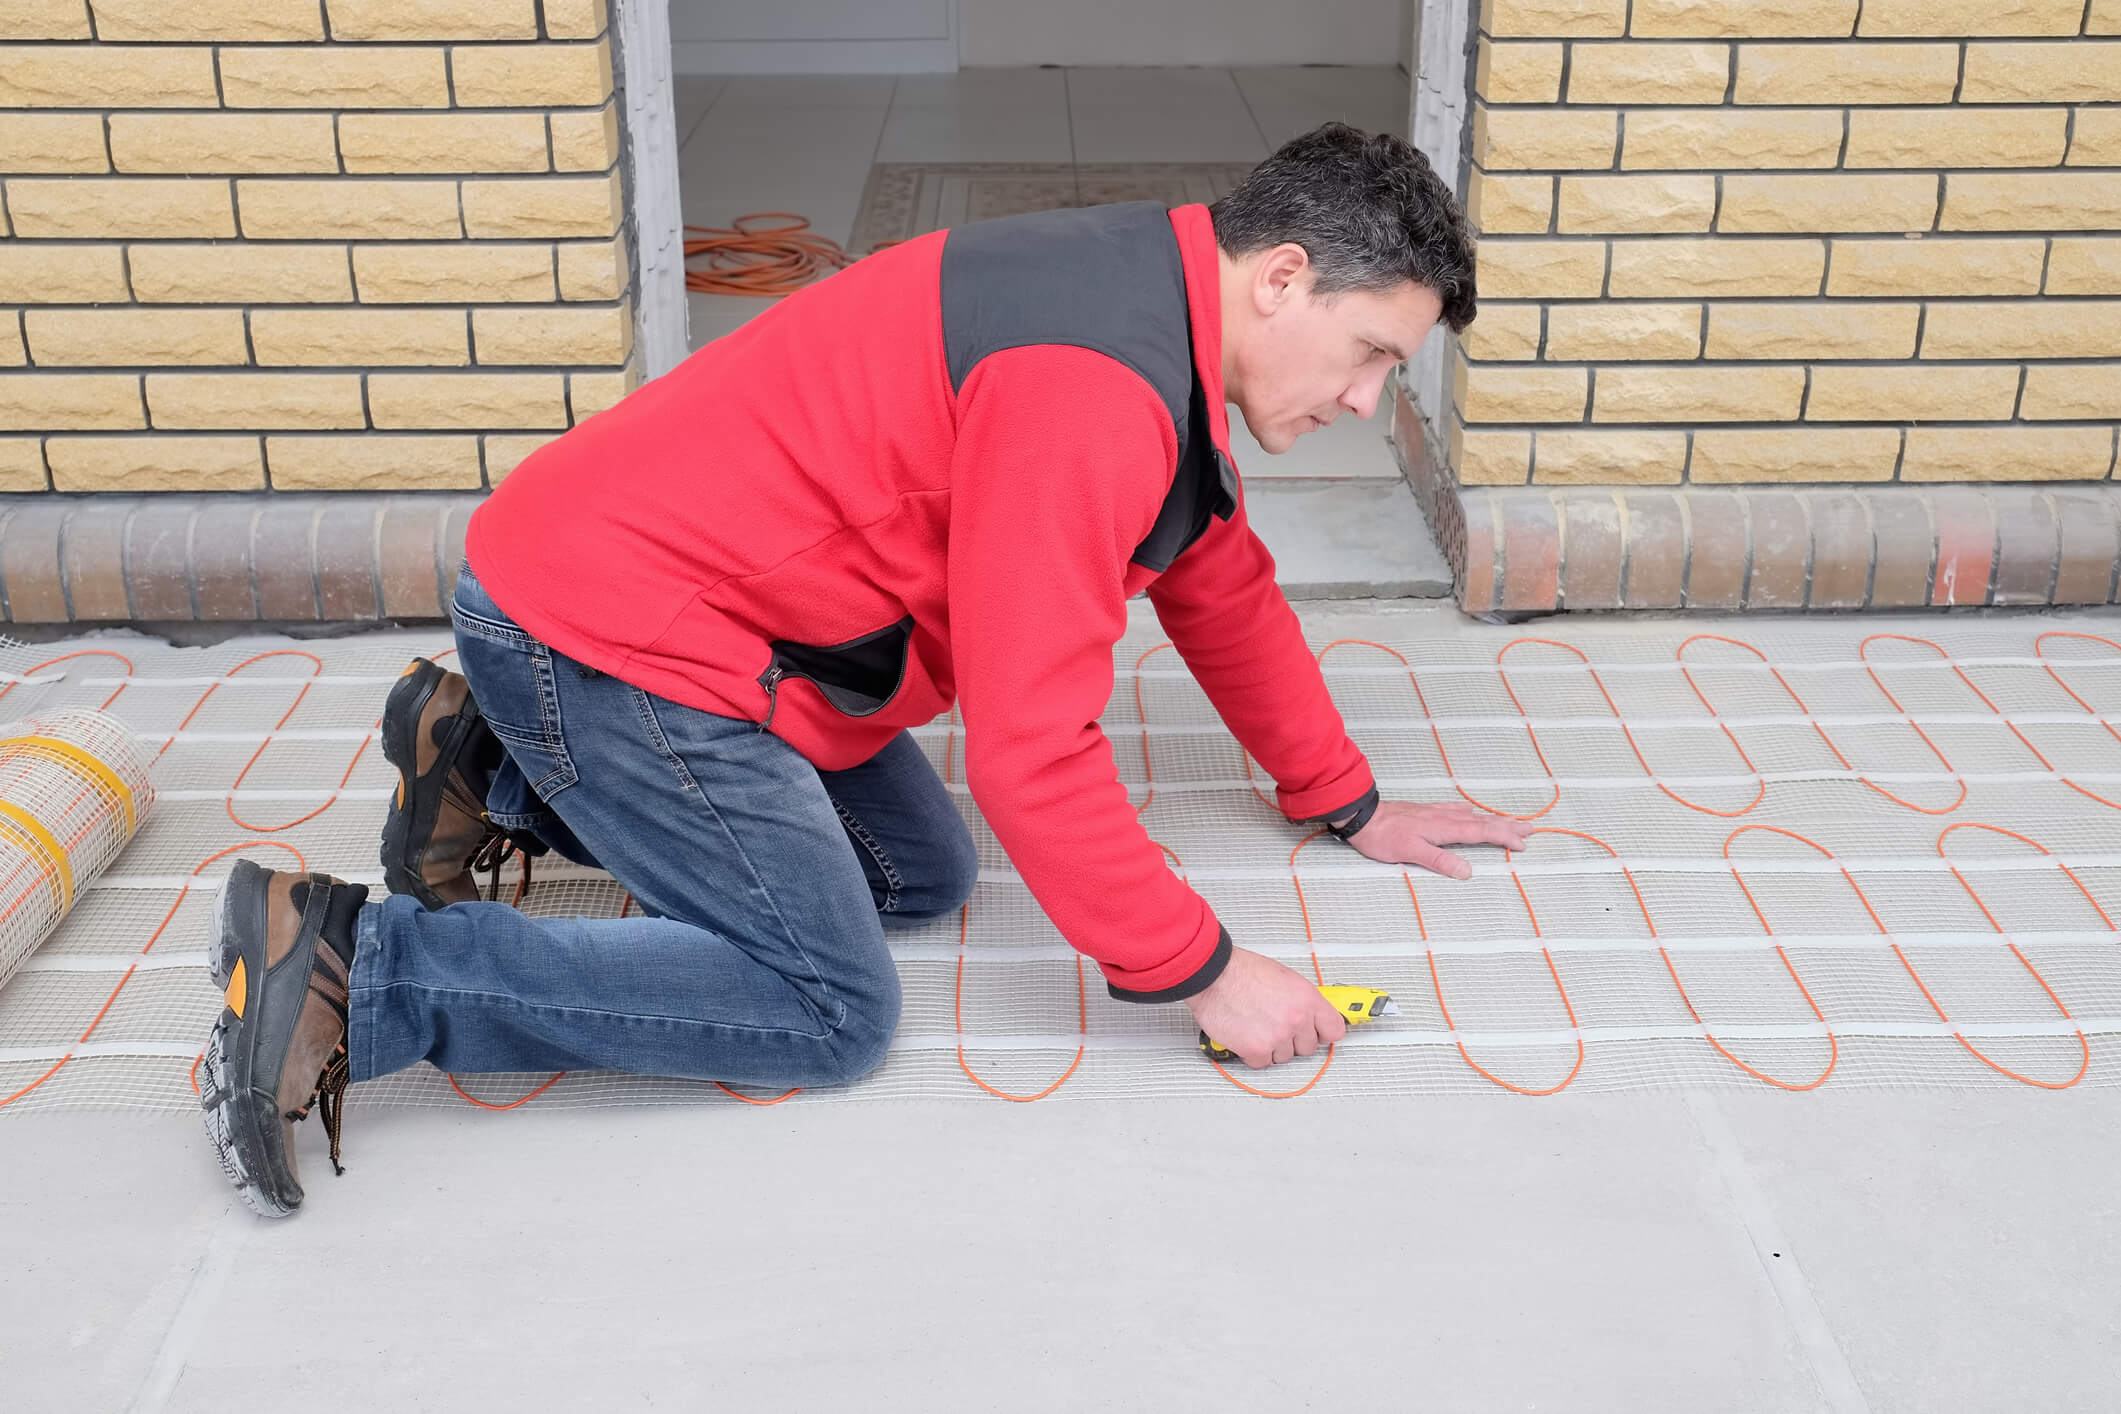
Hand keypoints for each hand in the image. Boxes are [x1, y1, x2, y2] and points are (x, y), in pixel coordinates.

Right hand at [1185, 946, 1346, 1068]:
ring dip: (1271, 1047)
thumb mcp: (1284, 977)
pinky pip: (1262, 1063)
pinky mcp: (1256, 1050)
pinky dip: (1252, 1053)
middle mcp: (1296, 1020)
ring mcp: (1277, 1037)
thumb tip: (1309, 1015)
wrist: (1214, 975)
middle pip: (1308, 1047)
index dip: (1324, 1033)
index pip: (1334, 1030)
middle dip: (1293, 1040)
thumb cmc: (1242, 971)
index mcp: (1307, 999)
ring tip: (1257, 1026)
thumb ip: (1301, 1000)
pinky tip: (1246, 1035)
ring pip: (1284, 1057)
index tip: (1318, 1034)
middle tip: (1276, 1026)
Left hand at [1336, 799, 1531, 878]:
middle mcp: (1444, 817)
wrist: (1362, 815)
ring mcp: (1436, 812)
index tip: (1522, 844)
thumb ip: (1439, 861)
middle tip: (1529, 828)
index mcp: (1445, 827)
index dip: (1504, 838)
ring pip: (1472, 816)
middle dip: (1507, 826)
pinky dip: (1471, 814)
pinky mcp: (1426, 812)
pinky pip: (1456, 811)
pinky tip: (1470, 812)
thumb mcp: (1410, 852)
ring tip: (1509, 821)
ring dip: (1493, 820)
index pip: (1482, 833)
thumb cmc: (1383, 836)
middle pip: (1483, 822)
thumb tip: (1467, 871)